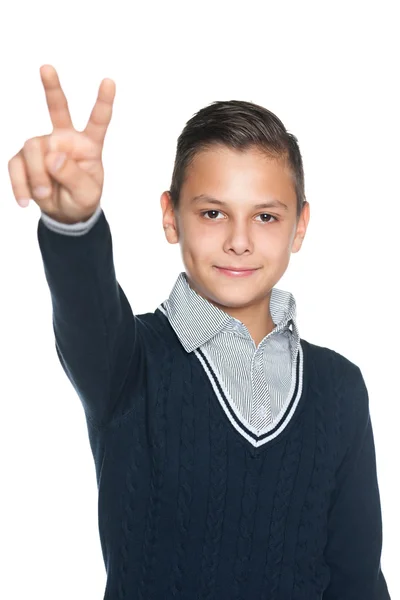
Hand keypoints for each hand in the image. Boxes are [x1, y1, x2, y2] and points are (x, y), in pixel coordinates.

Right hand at [8, 65, 115, 222]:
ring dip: (37, 175)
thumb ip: (74, 176)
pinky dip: (20, 185)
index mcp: (88, 145)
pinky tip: (26, 201)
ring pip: (32, 147)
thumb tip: (53, 157)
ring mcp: (44, 146)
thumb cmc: (81, 200)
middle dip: (52, 88)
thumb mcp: (86, 194)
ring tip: (44, 194)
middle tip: (46, 67)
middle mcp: (65, 139)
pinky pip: (16, 167)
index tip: (109, 82)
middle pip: (58, 109)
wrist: (64, 214)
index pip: (97, 121)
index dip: (103, 102)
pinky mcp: (25, 158)